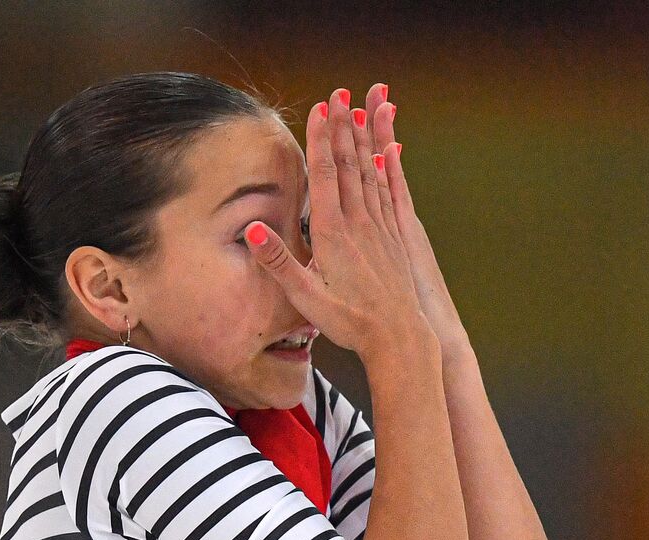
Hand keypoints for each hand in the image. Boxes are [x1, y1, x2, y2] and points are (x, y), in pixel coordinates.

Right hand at [243, 87, 430, 362]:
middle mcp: (360, 223)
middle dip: (342, 127)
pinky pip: (388, 192)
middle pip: (349, 164)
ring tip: (360, 109)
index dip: (321, 139)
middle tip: (340, 93)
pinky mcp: (394, 238)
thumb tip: (249, 229)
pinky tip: (387, 151)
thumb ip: (277, 261)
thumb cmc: (348, 321)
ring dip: (363, 139)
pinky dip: (386, 167)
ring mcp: (380, 228)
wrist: (399, 337)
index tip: (321, 108)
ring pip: (370, 173)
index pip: (325, 175)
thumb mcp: (304, 297)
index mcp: (334, 232)